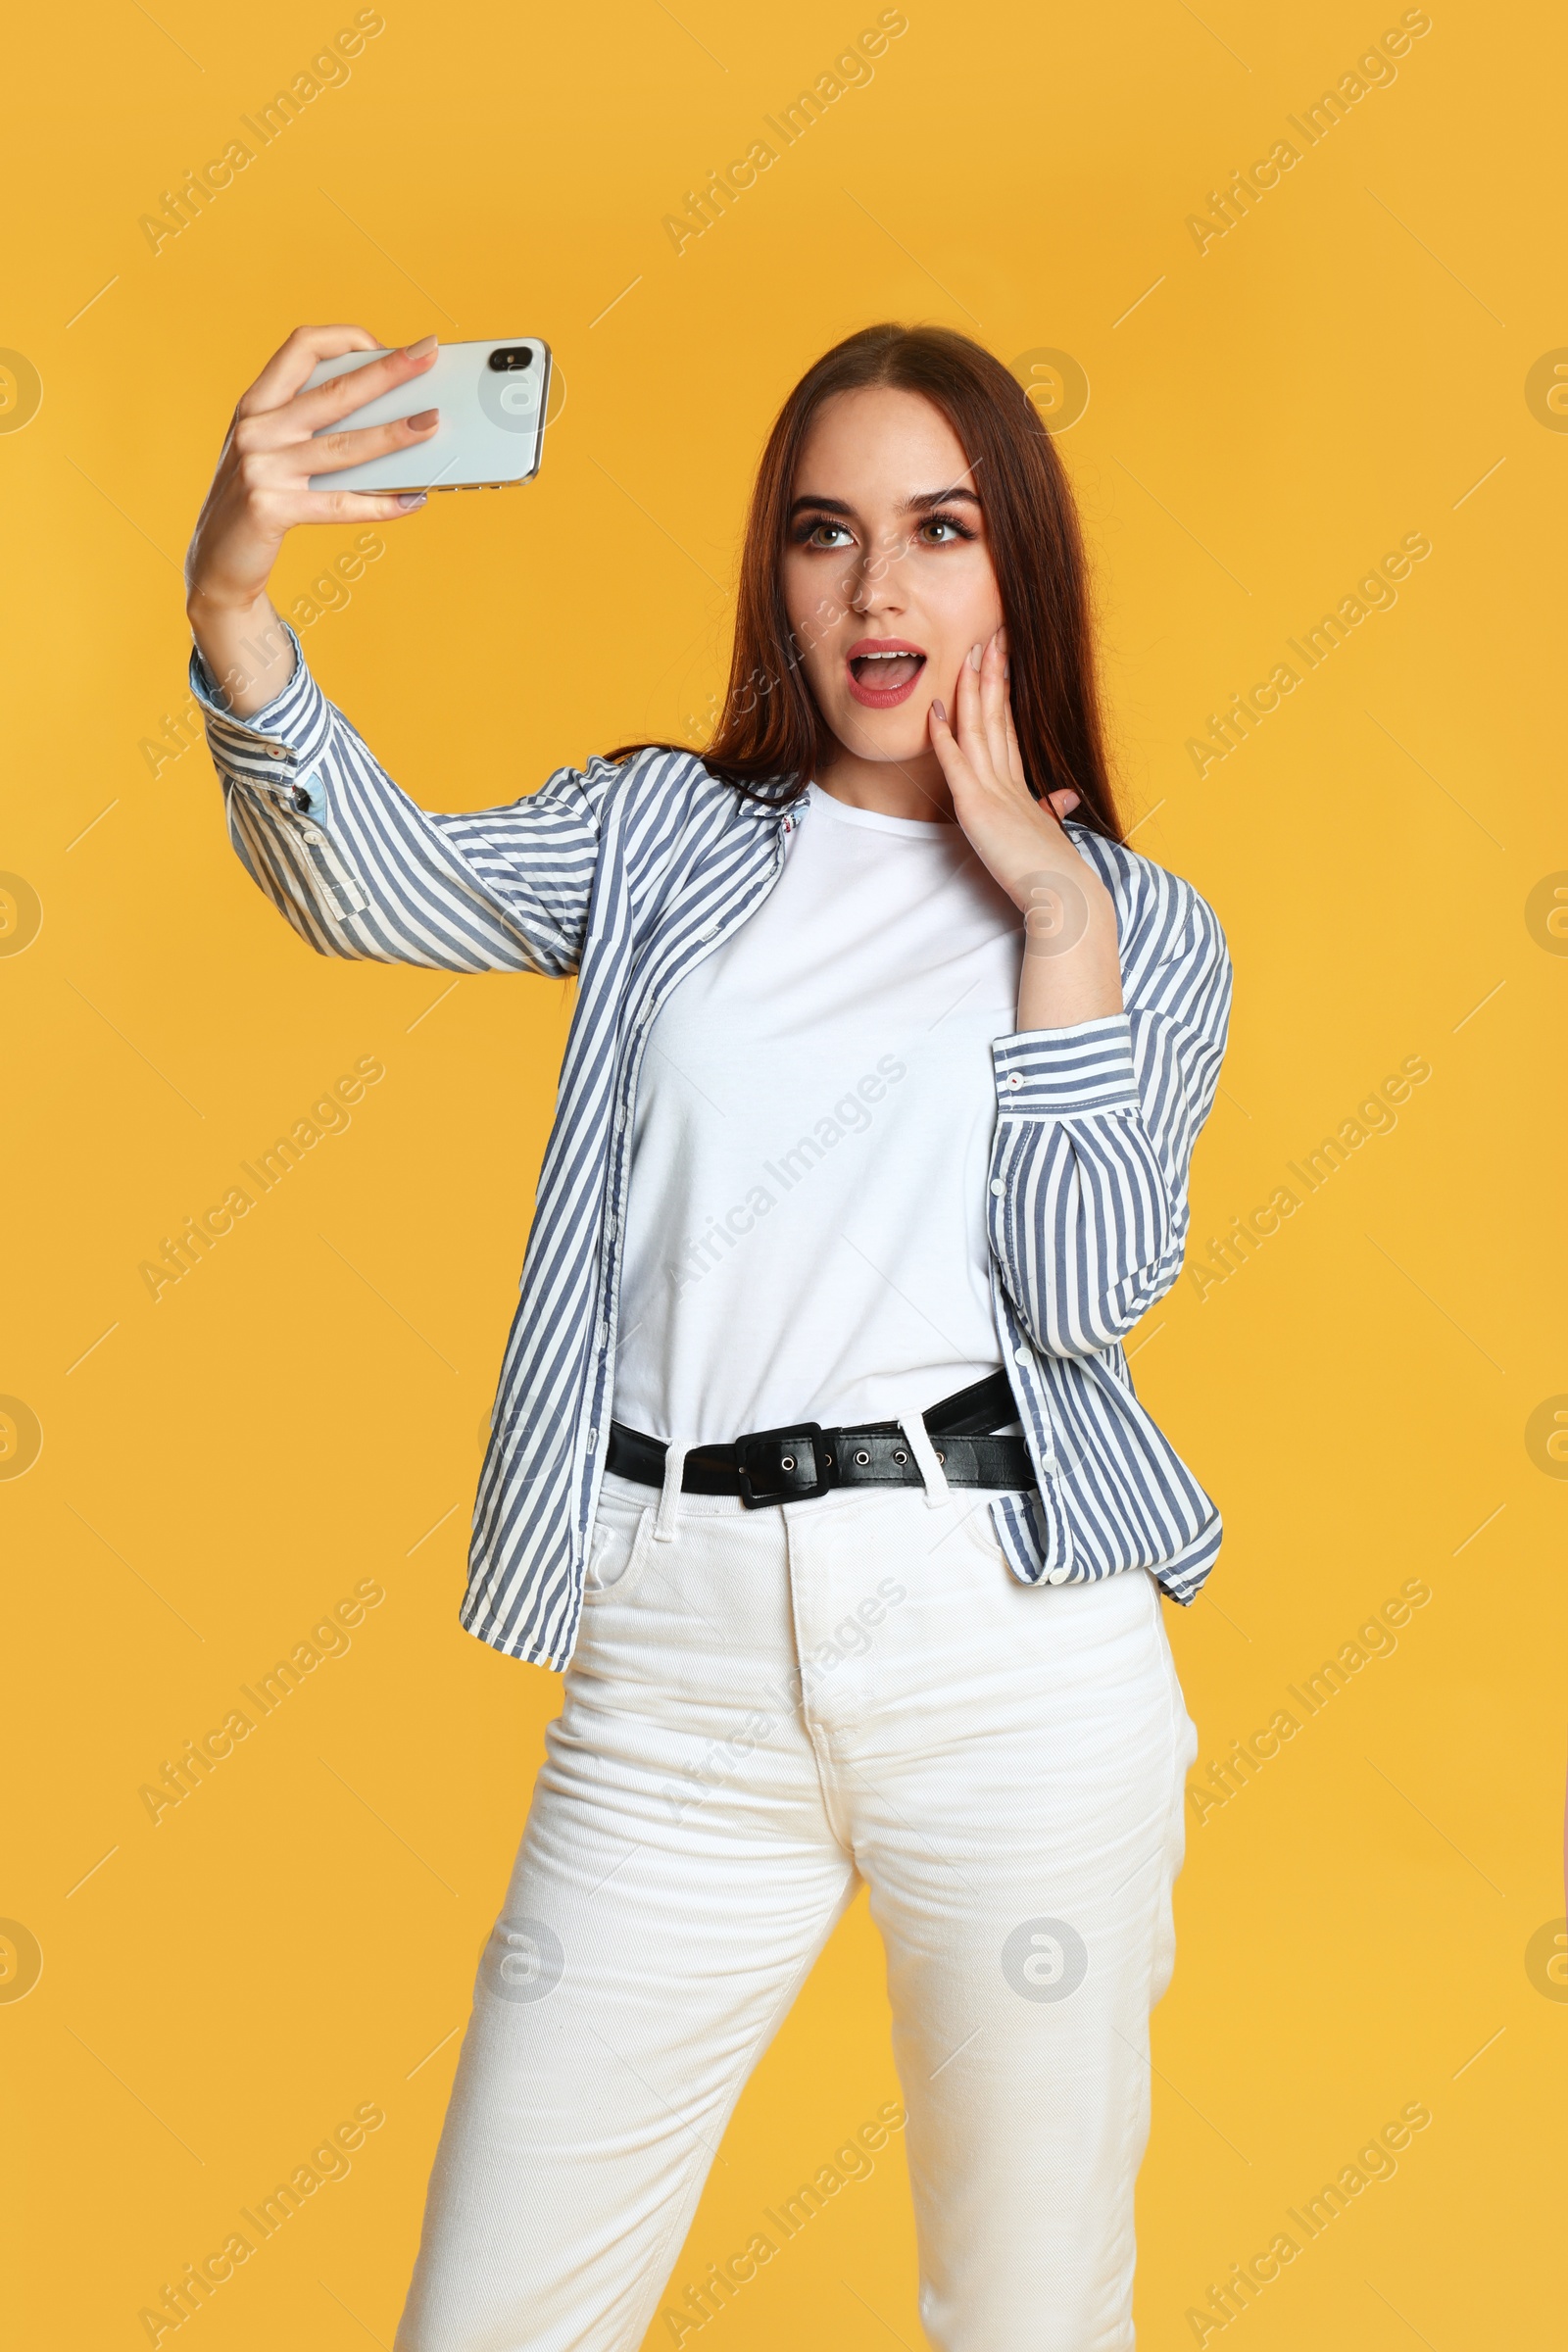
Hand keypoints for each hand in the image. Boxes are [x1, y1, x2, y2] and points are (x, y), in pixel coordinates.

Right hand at [184, 324, 440, 716]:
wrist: (216, 563)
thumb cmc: (256, 499)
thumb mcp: (269, 450)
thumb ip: (309, 426)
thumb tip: (385, 414)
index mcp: (256, 405)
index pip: (302, 347)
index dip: (345, 338)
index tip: (384, 344)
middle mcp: (257, 430)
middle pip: (334, 392)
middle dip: (387, 370)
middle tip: (427, 354)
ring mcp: (263, 469)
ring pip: (345, 446)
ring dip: (394, 434)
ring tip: (432, 423)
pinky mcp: (272, 510)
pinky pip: (340, 505)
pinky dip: (380, 505)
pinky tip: (412, 500)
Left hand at [929, 627, 1124, 1030]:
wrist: (1064, 899)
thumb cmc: (1057, 878)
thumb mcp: (1048, 836)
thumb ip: (1048, 811)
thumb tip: (1061, 796)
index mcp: (1023, 789)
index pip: (1008, 730)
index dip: (1002, 694)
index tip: (1000, 661)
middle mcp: (1009, 783)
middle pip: (996, 717)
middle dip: (990, 675)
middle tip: (988, 635)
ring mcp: (993, 793)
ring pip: (978, 729)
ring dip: (969, 690)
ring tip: (967, 652)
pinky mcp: (978, 808)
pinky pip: (957, 762)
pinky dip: (944, 734)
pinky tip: (935, 707)